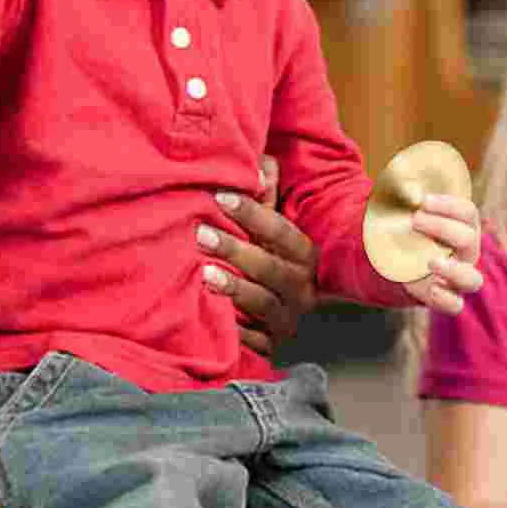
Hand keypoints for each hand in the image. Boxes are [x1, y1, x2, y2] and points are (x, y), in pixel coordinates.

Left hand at [199, 156, 318, 355]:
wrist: (283, 309)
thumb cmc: (269, 256)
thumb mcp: (271, 226)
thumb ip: (265, 195)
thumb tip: (259, 163)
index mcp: (305, 254)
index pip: (282, 231)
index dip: (252, 213)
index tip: (220, 196)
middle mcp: (303, 288)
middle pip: (273, 269)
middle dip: (237, 250)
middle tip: (201, 235)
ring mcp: (289, 318)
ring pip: (265, 304)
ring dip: (235, 289)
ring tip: (204, 275)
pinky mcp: (272, 344)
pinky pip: (255, 341)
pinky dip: (235, 331)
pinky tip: (213, 320)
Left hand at [401, 193, 482, 314]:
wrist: (401, 259)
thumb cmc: (408, 228)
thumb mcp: (405, 209)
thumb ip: (405, 195)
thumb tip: (399, 180)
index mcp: (464, 227)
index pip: (468, 213)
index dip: (450, 206)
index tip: (424, 201)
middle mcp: (466, 252)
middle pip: (469, 240)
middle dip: (443, 227)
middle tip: (416, 220)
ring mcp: (459, 277)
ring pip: (472, 279)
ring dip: (453, 270)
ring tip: (431, 261)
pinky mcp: (446, 297)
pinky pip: (455, 304)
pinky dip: (445, 298)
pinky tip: (430, 288)